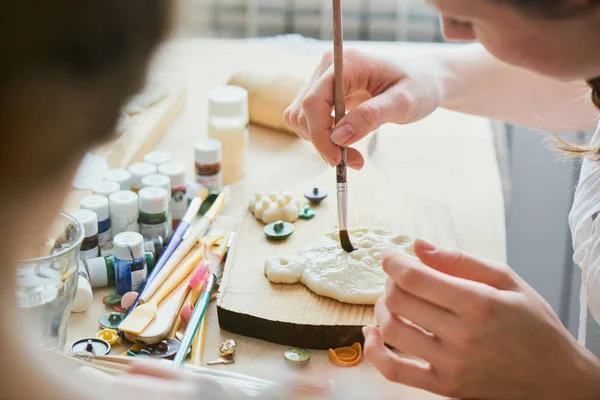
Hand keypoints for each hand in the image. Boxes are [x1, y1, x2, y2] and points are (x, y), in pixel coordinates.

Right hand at [284, 49, 442, 168]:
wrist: (424, 79)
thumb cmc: (420, 86)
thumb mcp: (404, 103)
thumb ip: (371, 116)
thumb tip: (338, 137)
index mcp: (347, 63)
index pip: (314, 101)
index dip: (320, 134)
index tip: (337, 159)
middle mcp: (328, 68)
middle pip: (303, 112)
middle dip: (322, 142)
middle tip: (353, 161)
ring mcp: (323, 80)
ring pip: (301, 119)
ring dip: (321, 143)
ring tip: (352, 155)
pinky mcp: (325, 94)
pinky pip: (310, 121)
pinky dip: (323, 139)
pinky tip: (346, 145)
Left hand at [363, 239, 599, 398]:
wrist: (554, 377)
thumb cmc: (532, 324)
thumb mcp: (507, 281)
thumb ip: (460, 260)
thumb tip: (418, 245)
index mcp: (478, 304)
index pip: (415, 278)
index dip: (393, 262)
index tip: (390, 256)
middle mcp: (462, 336)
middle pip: (399, 301)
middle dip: (390, 282)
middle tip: (398, 277)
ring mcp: (451, 365)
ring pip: (392, 331)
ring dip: (382, 309)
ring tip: (393, 301)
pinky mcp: (444, 386)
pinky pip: (394, 371)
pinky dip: (375, 350)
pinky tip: (373, 333)